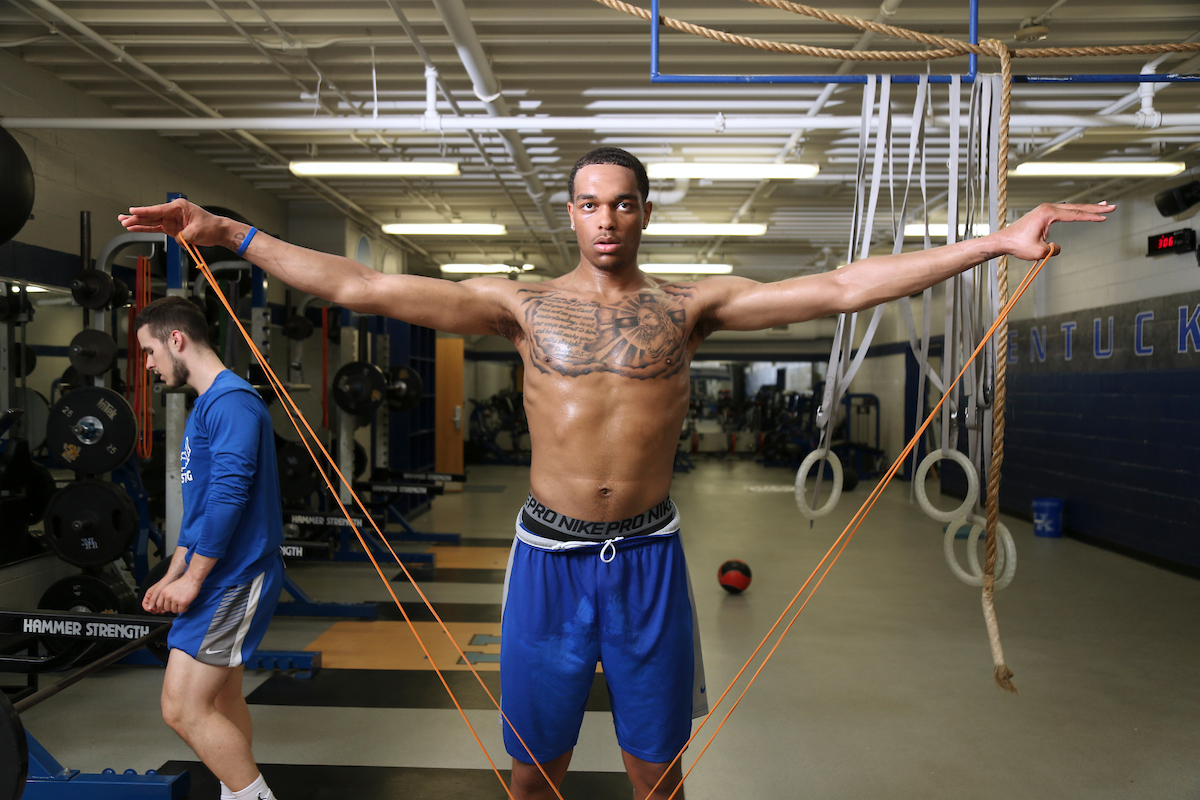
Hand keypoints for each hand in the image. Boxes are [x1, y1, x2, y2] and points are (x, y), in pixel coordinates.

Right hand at [118, 198, 229, 247]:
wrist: (217, 231)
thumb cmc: (210, 226)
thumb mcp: (198, 231)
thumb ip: (185, 236)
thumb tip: (177, 239)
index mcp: (179, 207)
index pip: (158, 209)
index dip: (144, 211)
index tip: (132, 211)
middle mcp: (173, 212)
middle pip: (151, 215)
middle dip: (136, 218)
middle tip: (123, 220)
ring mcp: (171, 220)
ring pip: (151, 221)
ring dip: (138, 223)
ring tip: (124, 223)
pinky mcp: (171, 228)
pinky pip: (155, 228)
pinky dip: (146, 229)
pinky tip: (135, 229)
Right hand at [141, 577, 170, 613]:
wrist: (173, 578)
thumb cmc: (164, 583)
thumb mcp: (157, 592)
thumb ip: (152, 600)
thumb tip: (149, 608)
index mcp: (149, 595)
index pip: (144, 604)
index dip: (147, 608)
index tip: (152, 609)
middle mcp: (153, 597)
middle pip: (151, 607)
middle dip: (154, 610)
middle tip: (159, 611)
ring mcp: (158, 598)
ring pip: (156, 607)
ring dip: (159, 610)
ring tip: (163, 609)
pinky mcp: (164, 599)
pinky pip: (162, 605)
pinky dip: (163, 608)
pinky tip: (166, 607)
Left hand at [154, 576, 201, 614]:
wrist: (192, 578)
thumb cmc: (183, 583)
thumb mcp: (169, 588)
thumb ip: (166, 595)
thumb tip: (164, 606)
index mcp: (163, 592)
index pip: (159, 604)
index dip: (164, 606)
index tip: (169, 605)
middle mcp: (168, 596)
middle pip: (167, 609)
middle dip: (173, 608)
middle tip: (178, 604)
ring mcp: (175, 599)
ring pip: (174, 611)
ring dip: (179, 608)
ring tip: (183, 603)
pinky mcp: (182, 602)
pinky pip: (181, 611)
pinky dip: (184, 609)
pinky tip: (187, 604)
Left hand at [998, 202, 1114, 260]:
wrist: (1003, 241)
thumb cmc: (1018, 246)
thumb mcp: (1039, 252)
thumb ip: (1054, 250)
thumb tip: (1058, 247)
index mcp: (1048, 213)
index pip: (1075, 214)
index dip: (1091, 216)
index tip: (1104, 217)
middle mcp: (1048, 208)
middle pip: (1076, 207)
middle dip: (1095, 208)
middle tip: (1112, 206)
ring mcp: (1045, 209)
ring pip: (1071, 208)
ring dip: (1087, 207)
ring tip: (1103, 206)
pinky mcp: (1043, 214)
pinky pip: (1064, 211)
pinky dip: (1076, 211)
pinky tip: (1083, 211)